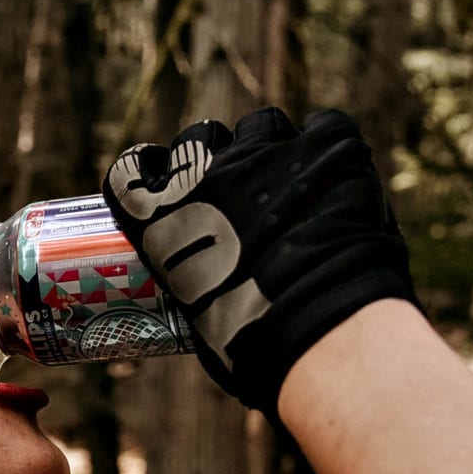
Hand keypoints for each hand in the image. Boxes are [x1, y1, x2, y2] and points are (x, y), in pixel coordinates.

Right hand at [101, 109, 414, 414]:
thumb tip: (216, 304)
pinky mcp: (326, 147)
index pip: (133, 171)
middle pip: (201, 137)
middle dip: (218, 160)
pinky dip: (329, 149)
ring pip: (262, 126)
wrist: (321, 330)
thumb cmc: (254, 347)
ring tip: (295, 185)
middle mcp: (207, 169)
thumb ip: (198, 289)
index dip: (153, 176)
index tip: (167, 187)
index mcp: (163, 215)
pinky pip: (324, 129)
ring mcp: (267, 151)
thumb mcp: (200, 322)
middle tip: (243, 194)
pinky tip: (339, 176)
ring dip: (271, 149)